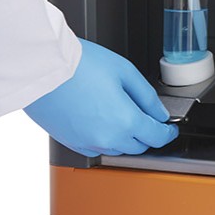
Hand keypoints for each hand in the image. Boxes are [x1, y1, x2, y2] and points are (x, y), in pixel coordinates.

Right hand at [24, 39, 177, 156]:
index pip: (156, 137)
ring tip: (123, 114)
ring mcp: (87, 143)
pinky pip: (96, 148)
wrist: (44, 67)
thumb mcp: (125, 72)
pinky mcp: (70, 142)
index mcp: (125, 121)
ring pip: (117, 149)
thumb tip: (159, 112)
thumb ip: (146, 96)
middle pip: (138, 146)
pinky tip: (103, 121)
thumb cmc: (80, 65)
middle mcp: (106, 139)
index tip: (170, 127)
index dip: (167, 132)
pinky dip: (105, 140)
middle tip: (148, 117)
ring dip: (126, 138)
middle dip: (148, 134)